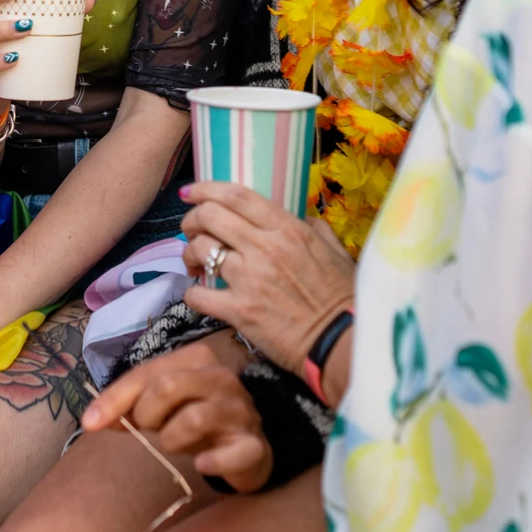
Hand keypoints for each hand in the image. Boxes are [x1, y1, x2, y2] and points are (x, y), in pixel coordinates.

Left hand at [82, 347, 271, 492]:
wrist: (247, 445)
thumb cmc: (198, 418)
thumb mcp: (163, 407)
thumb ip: (131, 406)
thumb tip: (93, 418)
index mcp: (197, 358)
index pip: (148, 372)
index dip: (115, 398)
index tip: (89, 423)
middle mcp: (221, 377)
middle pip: (169, 386)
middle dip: (146, 415)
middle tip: (149, 429)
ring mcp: (241, 410)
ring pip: (195, 418)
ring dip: (172, 439)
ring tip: (173, 443)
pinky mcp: (254, 445)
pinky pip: (233, 453)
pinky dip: (213, 461)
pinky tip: (202, 463)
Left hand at [180, 181, 356, 375]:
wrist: (339, 343)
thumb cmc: (341, 297)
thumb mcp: (334, 251)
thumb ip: (314, 227)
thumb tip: (300, 217)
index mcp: (286, 228)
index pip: (236, 195)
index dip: (206, 188)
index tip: (190, 192)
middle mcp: (264, 247)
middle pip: (210, 216)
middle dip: (192, 219)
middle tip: (191, 230)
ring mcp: (249, 279)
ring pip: (201, 250)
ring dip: (190, 254)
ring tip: (195, 264)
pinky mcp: (239, 311)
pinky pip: (198, 295)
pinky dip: (192, 293)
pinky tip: (199, 295)